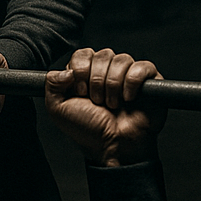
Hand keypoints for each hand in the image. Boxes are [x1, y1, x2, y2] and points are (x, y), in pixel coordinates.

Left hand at [44, 47, 165, 166]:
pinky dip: (132, 83)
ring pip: (122, 59)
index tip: (81, 93)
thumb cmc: (89, 131)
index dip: (81, 71)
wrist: (114, 146)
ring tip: (112, 104)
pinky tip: (128, 98)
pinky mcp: (149, 80)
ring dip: (113, 85)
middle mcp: (106, 71)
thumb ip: (51, 84)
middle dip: (97, 81)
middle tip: (97, 102)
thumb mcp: (58, 109)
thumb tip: (65, 70)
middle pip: (102, 55)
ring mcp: (128, 75)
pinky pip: (142, 67)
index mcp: (85, 74)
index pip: (83, 54)